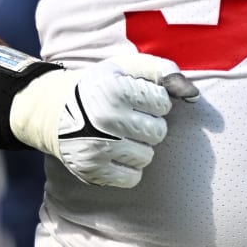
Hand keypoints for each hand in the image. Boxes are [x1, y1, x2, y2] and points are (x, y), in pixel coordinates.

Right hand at [11, 53, 196, 188]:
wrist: (52, 112)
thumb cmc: (99, 88)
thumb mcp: (125, 68)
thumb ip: (163, 71)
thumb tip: (194, 94)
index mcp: (116, 90)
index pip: (163, 104)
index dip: (153, 101)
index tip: (134, 99)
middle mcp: (105, 119)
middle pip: (158, 133)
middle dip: (148, 125)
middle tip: (127, 118)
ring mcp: (98, 148)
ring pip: (147, 157)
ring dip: (138, 147)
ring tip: (119, 135)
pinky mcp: (92, 171)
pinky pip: (132, 178)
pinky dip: (127, 168)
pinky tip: (113, 153)